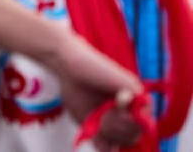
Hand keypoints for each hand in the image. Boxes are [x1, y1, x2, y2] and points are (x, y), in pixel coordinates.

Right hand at [45, 30, 145, 148]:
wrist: (66, 64)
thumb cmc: (74, 88)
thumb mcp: (88, 120)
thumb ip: (102, 136)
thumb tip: (113, 150)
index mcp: (119, 115)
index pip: (128, 138)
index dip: (117, 141)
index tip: (100, 136)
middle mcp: (129, 107)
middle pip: (135, 134)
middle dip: (116, 133)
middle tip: (100, 120)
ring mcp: (133, 96)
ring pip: (139, 125)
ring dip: (120, 123)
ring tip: (105, 111)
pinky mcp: (133, 85)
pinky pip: (141, 107)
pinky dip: (128, 108)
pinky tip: (116, 99)